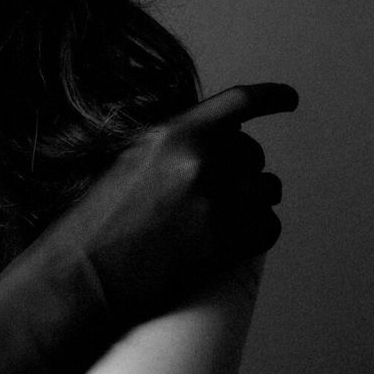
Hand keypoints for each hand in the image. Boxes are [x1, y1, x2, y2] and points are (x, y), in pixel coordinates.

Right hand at [51, 82, 295, 323]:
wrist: (83, 275)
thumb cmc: (94, 223)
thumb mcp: (128, 162)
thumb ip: (172, 146)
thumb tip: (213, 142)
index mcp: (174, 135)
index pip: (239, 103)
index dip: (271, 98)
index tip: (289, 100)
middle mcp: (203, 162)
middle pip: (253, 153)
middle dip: (242, 170)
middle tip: (216, 193)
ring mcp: (220, 203)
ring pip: (268, 190)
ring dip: (254, 201)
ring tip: (223, 218)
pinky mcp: (229, 243)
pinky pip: (270, 226)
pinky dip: (259, 231)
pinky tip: (236, 239)